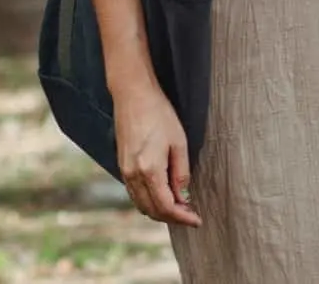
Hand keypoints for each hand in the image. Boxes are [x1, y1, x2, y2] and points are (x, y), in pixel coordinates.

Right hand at [113, 81, 200, 227]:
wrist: (133, 97)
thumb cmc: (160, 115)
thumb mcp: (179, 143)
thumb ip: (181, 172)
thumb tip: (184, 196)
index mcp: (149, 170)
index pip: (166, 206)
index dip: (182, 217)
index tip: (197, 220)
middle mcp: (133, 176)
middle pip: (152, 210)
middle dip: (172, 217)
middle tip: (191, 216)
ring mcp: (124, 172)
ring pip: (141, 204)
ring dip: (159, 211)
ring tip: (180, 208)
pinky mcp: (122, 166)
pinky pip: (134, 193)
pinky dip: (149, 201)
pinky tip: (163, 195)